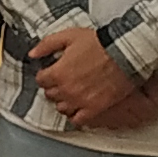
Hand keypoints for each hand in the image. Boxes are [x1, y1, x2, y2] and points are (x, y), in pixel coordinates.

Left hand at [28, 24, 144, 128]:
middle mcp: (66, 90)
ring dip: (64, 101)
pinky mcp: (95, 108)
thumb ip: (47, 45)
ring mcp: (80, 101)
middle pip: (50, 94)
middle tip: (63, 80)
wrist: (124, 54)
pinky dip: (76, 116)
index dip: (45, 74)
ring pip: (62, 108)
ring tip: (71, 93)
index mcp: (57, 73)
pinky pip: (78, 120)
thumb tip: (33, 53)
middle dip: (54, 87)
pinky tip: (79, 108)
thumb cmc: (99, 44)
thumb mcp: (69, 36)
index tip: (51, 72)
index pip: (40, 80)